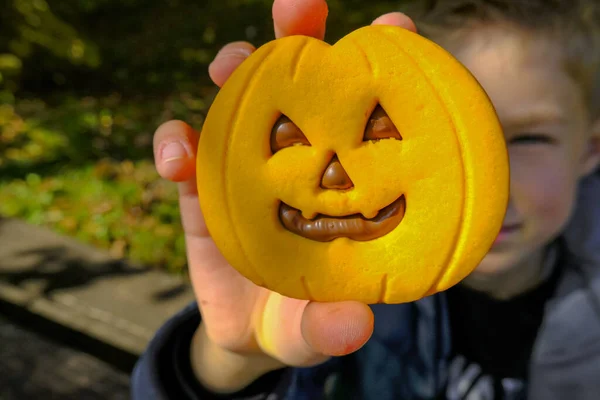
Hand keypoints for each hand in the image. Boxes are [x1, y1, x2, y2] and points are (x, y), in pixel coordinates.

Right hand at [153, 0, 416, 391]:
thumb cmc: (298, 320)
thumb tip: (353, 327)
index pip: (369, 108)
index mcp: (344, 178)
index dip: (385, 63)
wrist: (245, 332)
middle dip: (299, 33)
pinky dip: (173, 142)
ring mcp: (247, 162)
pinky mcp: (199, 182)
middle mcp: (299, 157)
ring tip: (228, 68)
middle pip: (301, 79)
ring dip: (233, 68)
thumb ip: (329, 328)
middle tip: (299, 8)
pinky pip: (180, 146)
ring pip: (237, 95)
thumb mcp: (314, 330)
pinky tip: (175, 159)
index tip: (397, 28)